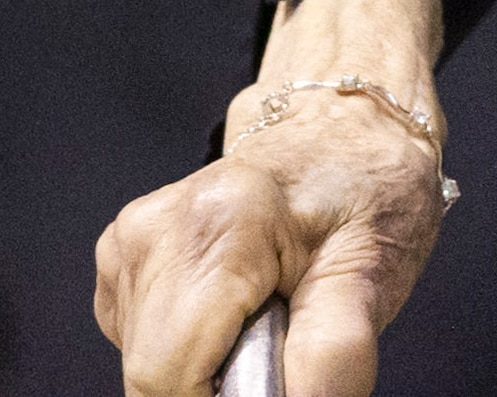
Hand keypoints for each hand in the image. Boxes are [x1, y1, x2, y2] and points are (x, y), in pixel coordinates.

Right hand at [97, 0, 455, 396]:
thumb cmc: (367, 186)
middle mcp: (159, 227)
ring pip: (145, 362)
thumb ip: (327, 360)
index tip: (274, 385)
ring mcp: (133, 239)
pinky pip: (143, 340)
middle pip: (151, 374)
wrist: (346, 125)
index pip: (167, 376)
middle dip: (215, 384)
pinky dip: (189, 346)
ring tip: (264, 319)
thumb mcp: (372, 273)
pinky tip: (235, 308)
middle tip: (278, 347)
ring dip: (204, 367)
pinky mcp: (123, 256)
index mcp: (220, 224)